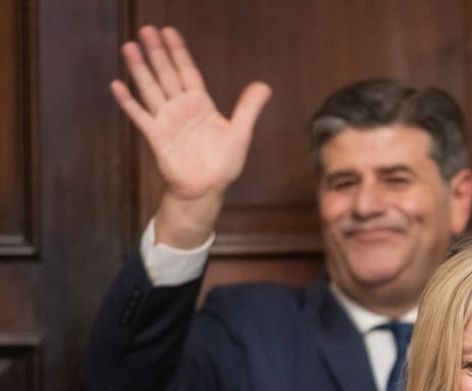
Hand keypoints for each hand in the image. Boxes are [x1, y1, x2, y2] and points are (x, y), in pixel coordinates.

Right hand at [110, 26, 271, 247]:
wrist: (207, 189)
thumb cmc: (223, 164)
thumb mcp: (240, 132)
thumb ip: (248, 108)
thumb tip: (264, 85)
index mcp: (200, 105)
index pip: (188, 72)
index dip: (179, 52)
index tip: (169, 32)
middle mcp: (181, 108)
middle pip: (167, 74)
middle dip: (157, 52)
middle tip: (146, 29)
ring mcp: (166, 121)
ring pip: (151, 89)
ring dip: (140, 69)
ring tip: (130, 47)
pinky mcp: (156, 136)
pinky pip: (140, 116)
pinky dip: (128, 102)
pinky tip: (117, 85)